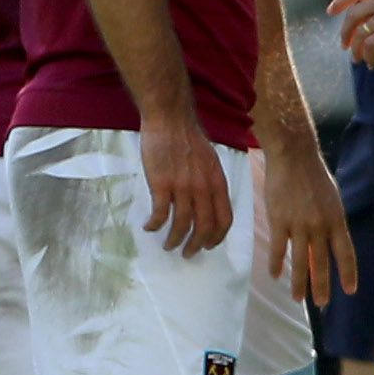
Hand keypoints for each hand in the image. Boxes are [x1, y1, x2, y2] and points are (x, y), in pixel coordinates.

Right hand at [139, 112, 230, 255]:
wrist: (170, 120)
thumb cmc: (189, 139)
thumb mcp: (211, 162)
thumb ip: (212, 184)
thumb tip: (209, 204)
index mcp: (218, 183)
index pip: (224, 219)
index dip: (217, 237)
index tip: (208, 245)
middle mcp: (203, 189)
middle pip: (204, 227)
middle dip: (196, 245)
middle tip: (188, 253)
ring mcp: (182, 187)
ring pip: (182, 224)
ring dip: (175, 240)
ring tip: (168, 246)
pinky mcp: (161, 184)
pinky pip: (160, 213)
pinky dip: (155, 224)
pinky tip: (149, 227)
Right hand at [258, 141, 357, 306]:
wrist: (292, 156)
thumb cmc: (313, 174)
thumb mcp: (332, 198)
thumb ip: (331, 220)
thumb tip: (330, 238)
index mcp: (337, 220)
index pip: (346, 253)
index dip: (348, 274)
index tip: (349, 291)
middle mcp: (320, 226)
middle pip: (321, 263)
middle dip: (322, 286)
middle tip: (321, 304)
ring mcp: (299, 225)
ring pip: (300, 261)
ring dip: (299, 282)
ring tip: (297, 298)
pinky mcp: (278, 221)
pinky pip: (278, 248)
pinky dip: (276, 263)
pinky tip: (275, 275)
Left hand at [328, 0, 373, 65]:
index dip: (341, 0)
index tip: (331, 10)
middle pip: (353, 15)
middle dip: (345, 31)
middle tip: (344, 43)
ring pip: (360, 34)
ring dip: (356, 49)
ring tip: (357, 59)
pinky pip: (372, 47)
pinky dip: (369, 56)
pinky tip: (372, 63)